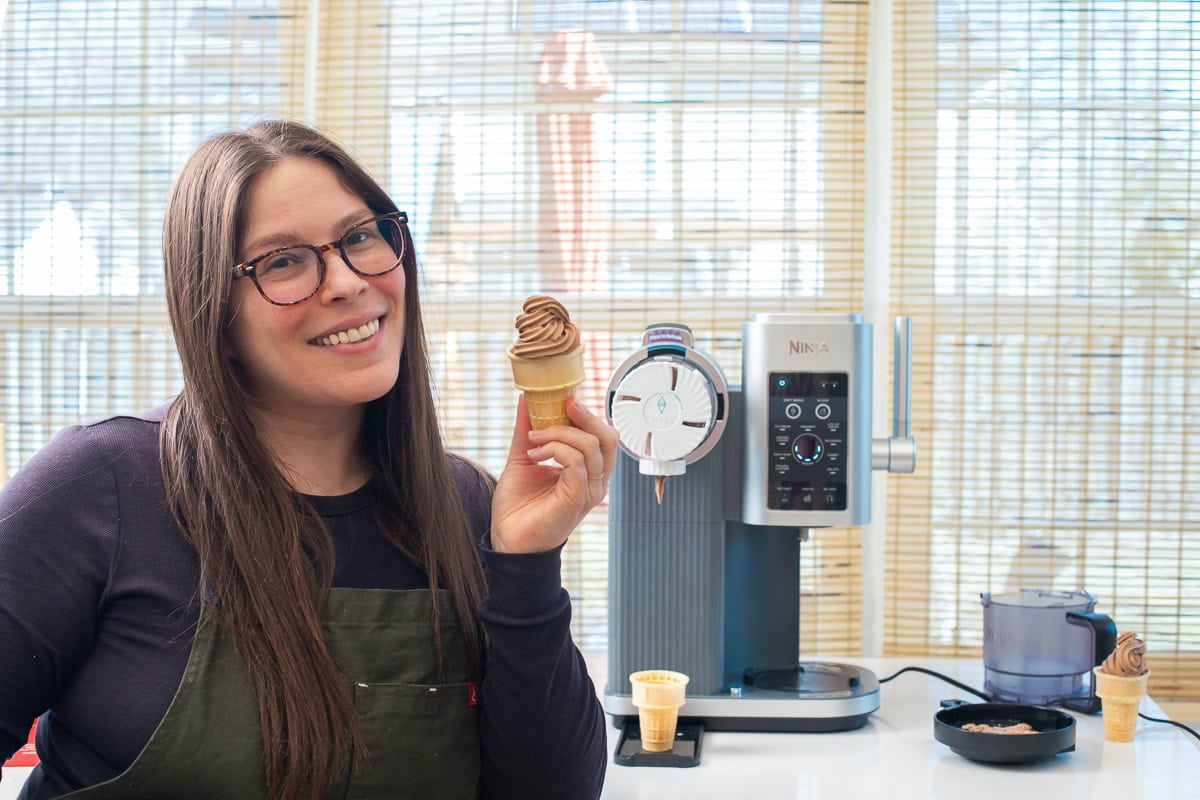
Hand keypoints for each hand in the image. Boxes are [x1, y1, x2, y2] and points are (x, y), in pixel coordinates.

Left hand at [489, 395, 619, 553]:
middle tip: (562, 405)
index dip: (588, 414)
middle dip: (585, 416)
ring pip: (591, 446)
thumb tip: (526, 400)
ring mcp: (589, 491)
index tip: (563, 400)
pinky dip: (555, 450)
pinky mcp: (577, 499)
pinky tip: (535, 455)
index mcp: (587, 471)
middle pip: (608, 437)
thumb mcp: (523, 458)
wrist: (507, 539)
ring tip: (534, 439)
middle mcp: (594, 481)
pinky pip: (577, 463)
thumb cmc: (518, 506)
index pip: (603, 435)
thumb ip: (526, 431)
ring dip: (559, 434)